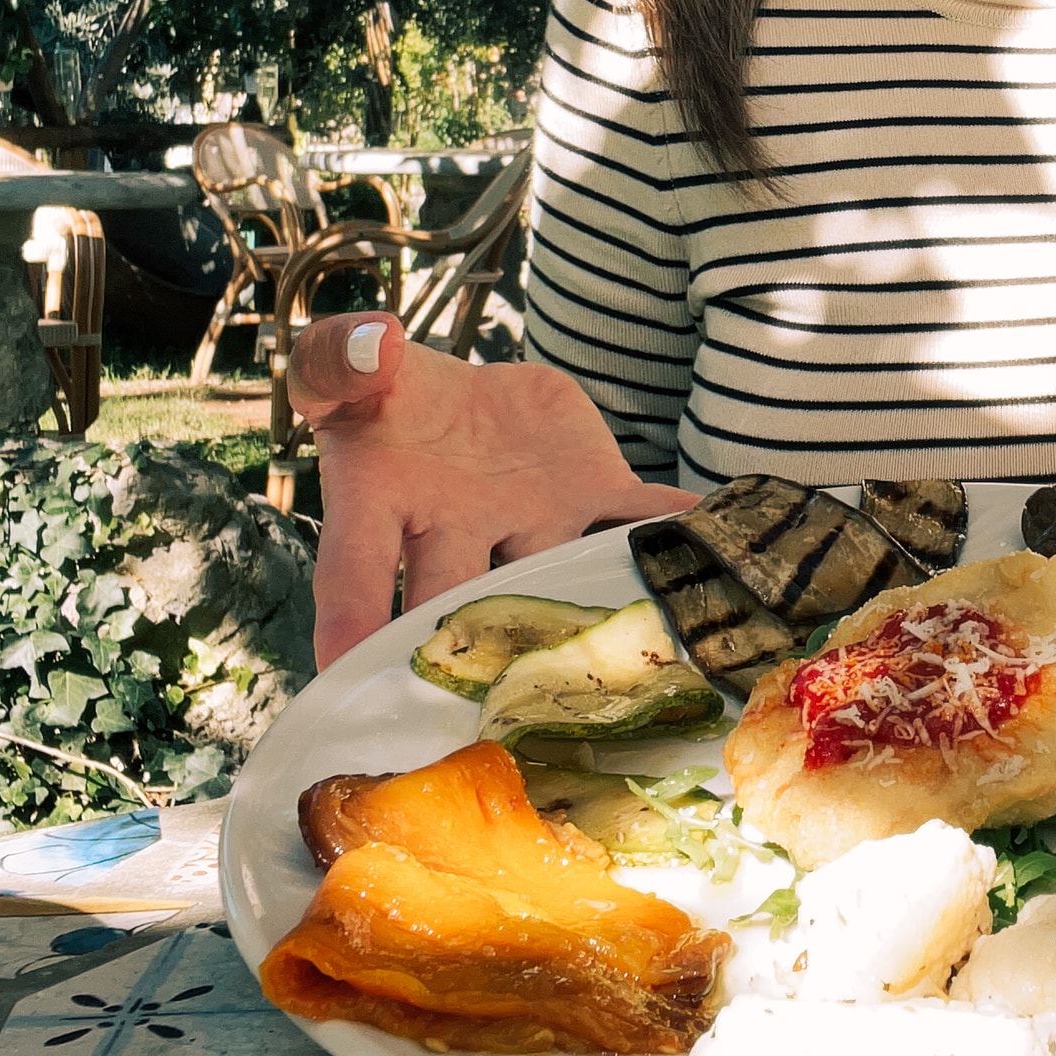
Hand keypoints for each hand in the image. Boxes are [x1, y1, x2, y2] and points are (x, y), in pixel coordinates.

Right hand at [290, 314, 695, 670]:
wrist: (458, 402)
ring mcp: (532, 523)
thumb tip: (374, 345)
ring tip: (619, 653)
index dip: (350, 618)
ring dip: (584, 604)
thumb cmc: (382, 394)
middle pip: (464, 598)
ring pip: (556, 571)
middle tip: (495, 710)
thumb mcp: (348, 366)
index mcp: (384, 506)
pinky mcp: (589, 495)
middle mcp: (461, 535)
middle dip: (478, 651)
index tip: (342, 673)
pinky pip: (633, 513)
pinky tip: (714, 547)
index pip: (357, 570)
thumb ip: (344, 358)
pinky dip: (673, 528)